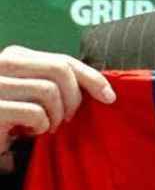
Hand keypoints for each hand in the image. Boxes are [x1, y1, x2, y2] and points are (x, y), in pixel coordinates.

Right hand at [0, 45, 114, 162]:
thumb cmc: (13, 120)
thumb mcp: (35, 95)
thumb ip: (57, 82)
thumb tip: (104, 87)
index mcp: (14, 56)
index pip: (62, 60)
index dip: (91, 77)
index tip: (109, 97)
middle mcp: (1, 64)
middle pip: (60, 70)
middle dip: (74, 98)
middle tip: (67, 119)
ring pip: (49, 91)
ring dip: (56, 116)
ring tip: (45, 127)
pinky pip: (35, 113)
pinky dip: (40, 127)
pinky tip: (27, 133)